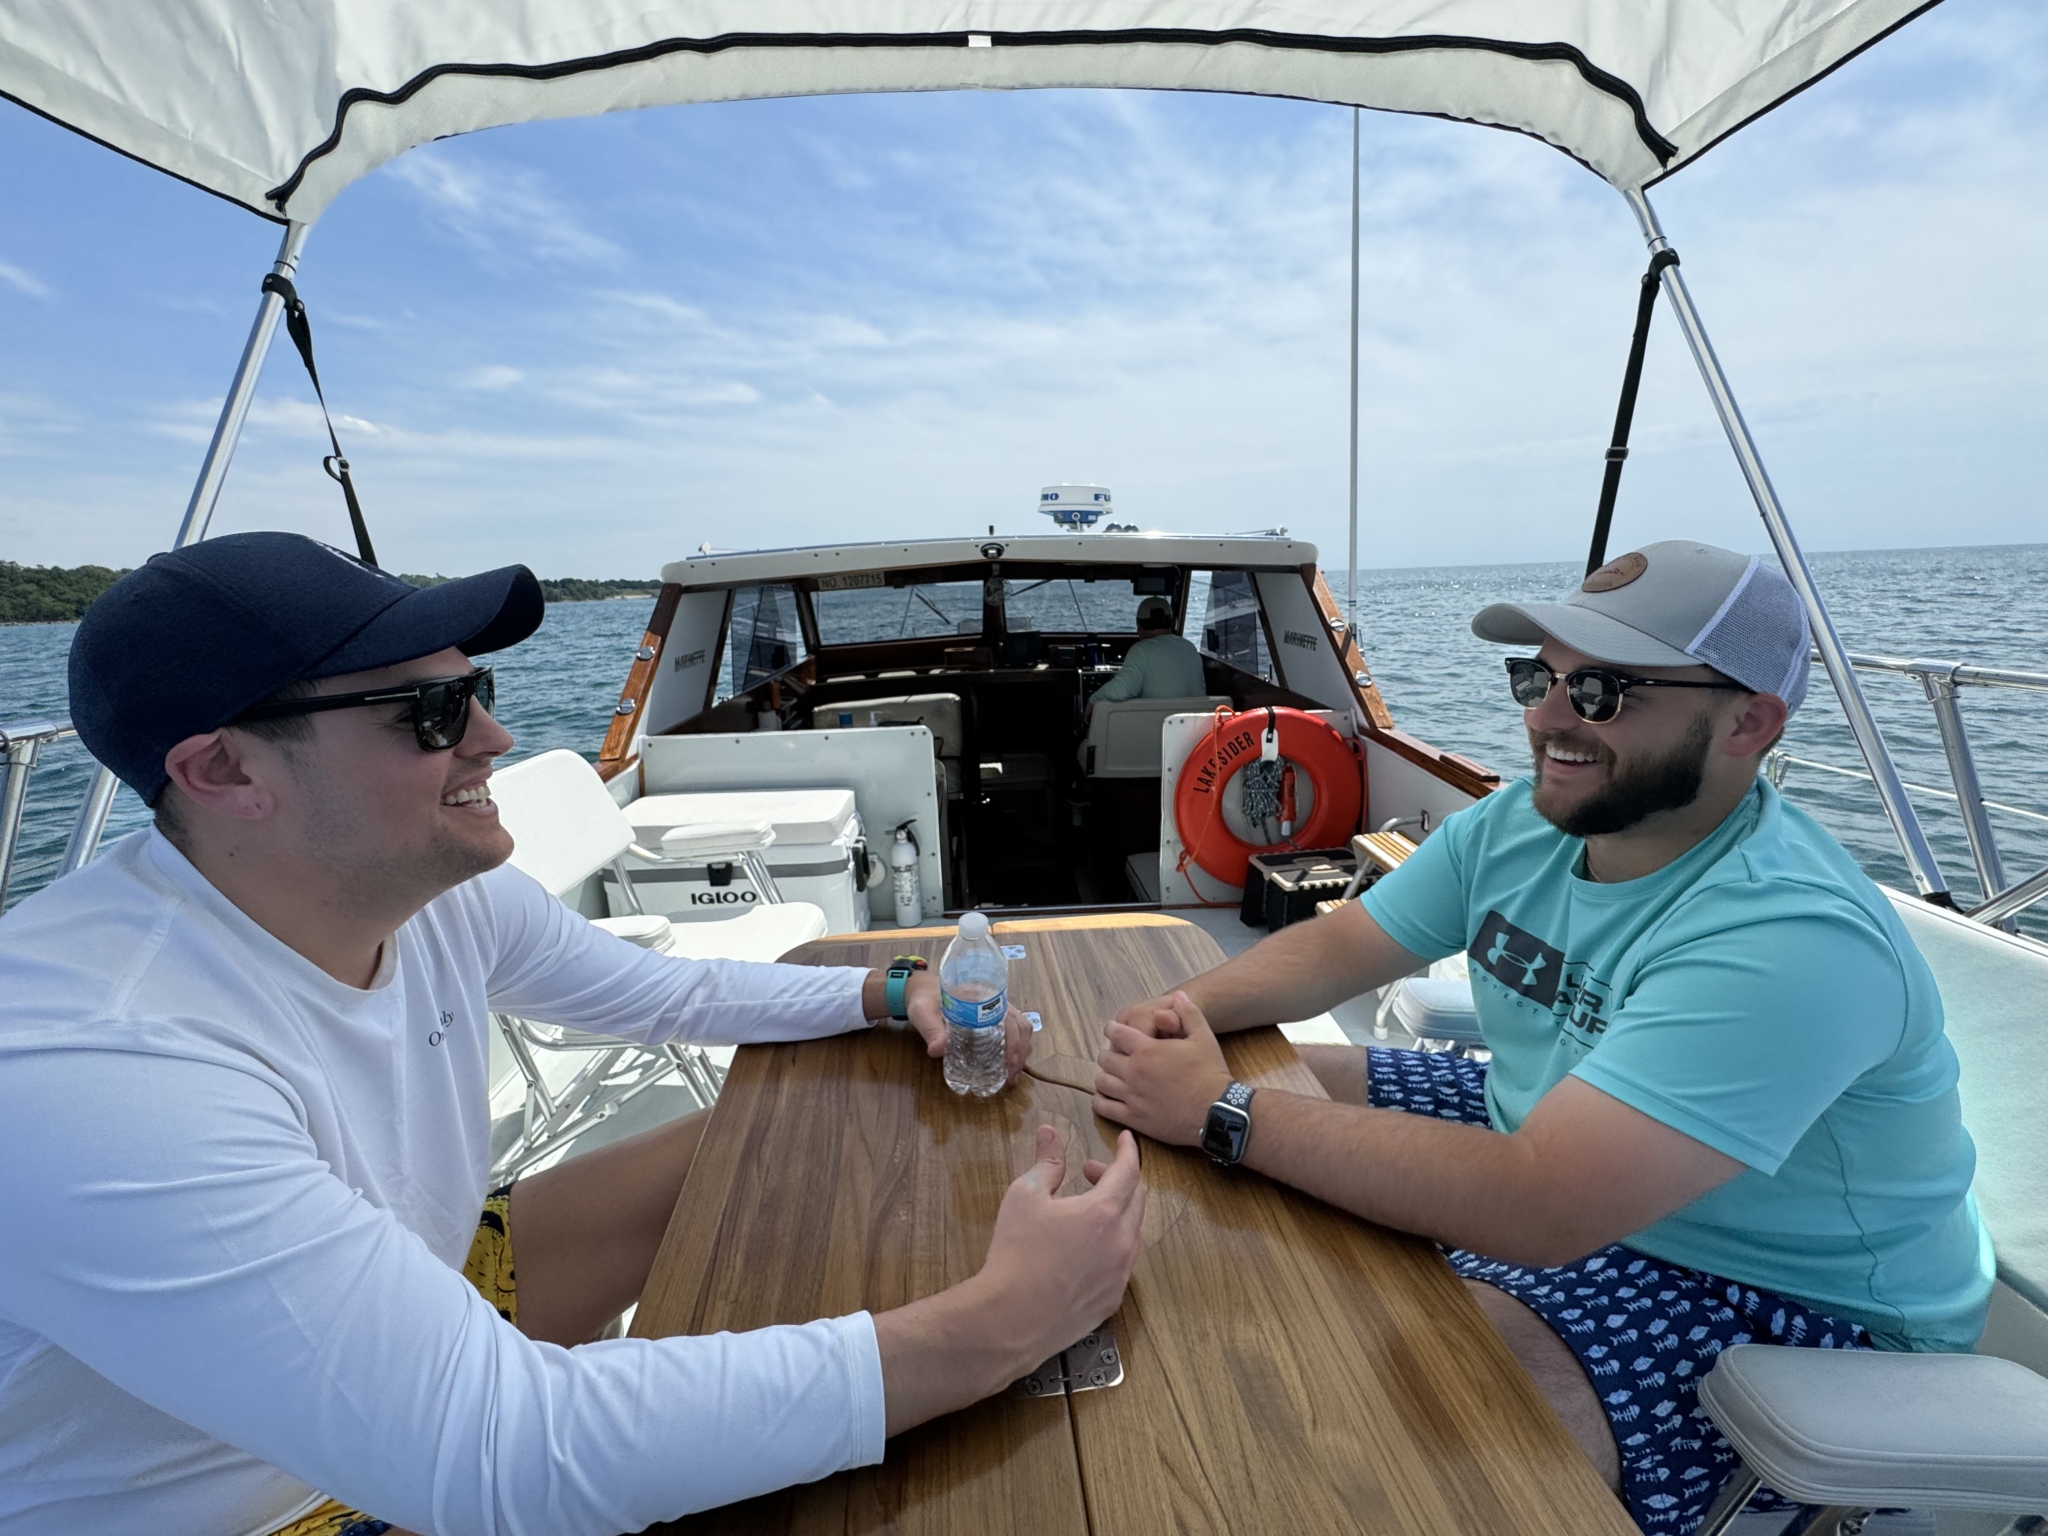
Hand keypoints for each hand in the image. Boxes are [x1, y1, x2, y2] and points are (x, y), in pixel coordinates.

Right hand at [873, 1125, 1144, 1435]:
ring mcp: (1120, 1275)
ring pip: (1133, 1233)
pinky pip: (1123, 1263)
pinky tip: (1084, 1250)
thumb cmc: (1016, 1251)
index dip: (1128, 1151)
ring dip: (1117, 1213)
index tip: (1125, 1139)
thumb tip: (1050, 1132)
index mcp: (1104, 1212)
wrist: (1011, 1318)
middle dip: (1118, 1179)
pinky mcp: (1112, 1301)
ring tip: (1083, 1211)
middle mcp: (1122, 1243)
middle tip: (1088, 1173)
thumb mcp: (1025, 1195)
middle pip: (1137, 1200)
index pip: (1129, 1171)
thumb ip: (1046, 1162)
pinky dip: (1112, 1244)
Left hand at [902, 973, 1030, 1084]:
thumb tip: (937, 1051)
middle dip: (1020, 1052)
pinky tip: (1008, 1063)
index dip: (1014, 1041)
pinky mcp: (993, 1016)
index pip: (1008, 1018)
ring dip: (1021, 1050)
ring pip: (1021, 1027)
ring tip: (1012, 1074)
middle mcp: (995, 1002)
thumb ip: (931, 1030)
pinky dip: (1016, 1046)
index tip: (1009, 1063)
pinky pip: (1013, 1029)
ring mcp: (996, 1009)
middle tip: (1011, 1076)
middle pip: (1020, 1025)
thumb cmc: (925, 999)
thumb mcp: (923, 1013)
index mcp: (982, 998)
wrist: (923, 990)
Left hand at [1093, 991, 1231, 1146]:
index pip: (1116, 1033)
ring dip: (1105, 1076)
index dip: (1112, 1029)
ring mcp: (1132, 1096)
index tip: (1112, 1029)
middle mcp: (1134, 1072)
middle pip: (1105, 1058)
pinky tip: (1105, 1098)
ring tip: (1111, 1075)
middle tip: (1116, 1054)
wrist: (1216, 1111)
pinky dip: (1100, 1101)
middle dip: (1109, 1053)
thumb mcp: (1203, 1037)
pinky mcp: (1134, 1118)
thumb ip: (1188, 1013)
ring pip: (1102, 1082)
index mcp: (1147, 1050)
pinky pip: (1104, 1108)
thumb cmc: (1210, 1073)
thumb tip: (1179, 995)